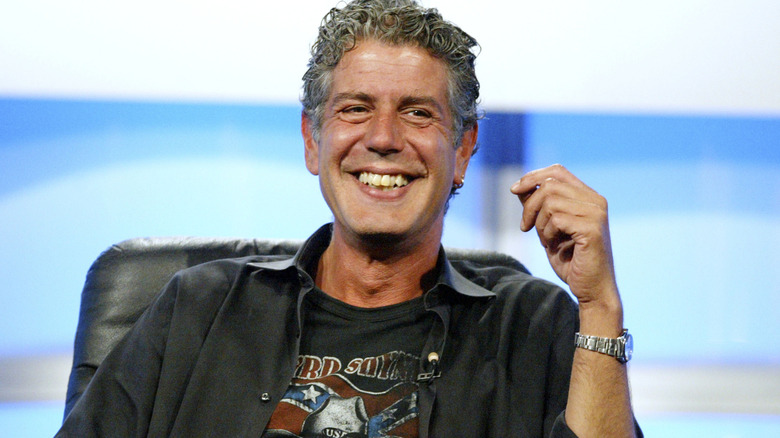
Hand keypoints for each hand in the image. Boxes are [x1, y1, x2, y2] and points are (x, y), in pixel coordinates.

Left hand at [510, 164, 618, 310]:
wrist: (591, 289)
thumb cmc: (571, 260)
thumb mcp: (549, 228)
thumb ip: (539, 207)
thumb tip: (521, 187)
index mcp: (588, 197)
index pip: (557, 171)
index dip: (533, 176)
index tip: (515, 190)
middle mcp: (595, 201)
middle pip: (549, 185)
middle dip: (530, 206)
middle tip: (526, 227)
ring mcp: (596, 213)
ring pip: (550, 202)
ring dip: (539, 224)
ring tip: (546, 240)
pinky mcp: (592, 229)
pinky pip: (556, 220)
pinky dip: (547, 234)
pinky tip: (554, 246)